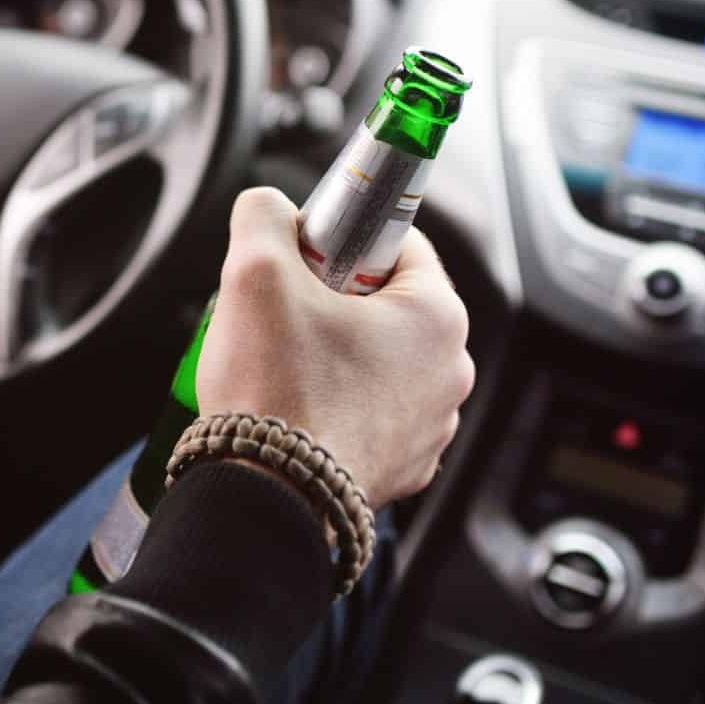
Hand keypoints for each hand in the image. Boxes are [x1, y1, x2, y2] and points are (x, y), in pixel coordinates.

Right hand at [195, 187, 474, 507]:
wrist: (268, 495)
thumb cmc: (275, 389)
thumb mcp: (255, 271)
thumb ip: (265, 216)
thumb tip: (269, 208)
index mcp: (436, 315)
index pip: (397, 244)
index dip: (342, 240)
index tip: (304, 257)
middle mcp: (449, 371)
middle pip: (387, 304)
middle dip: (335, 302)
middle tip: (283, 314)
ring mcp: (430, 426)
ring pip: (378, 362)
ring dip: (336, 355)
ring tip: (284, 367)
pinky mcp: (403, 467)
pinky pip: (371, 414)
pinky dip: (338, 406)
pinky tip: (299, 409)